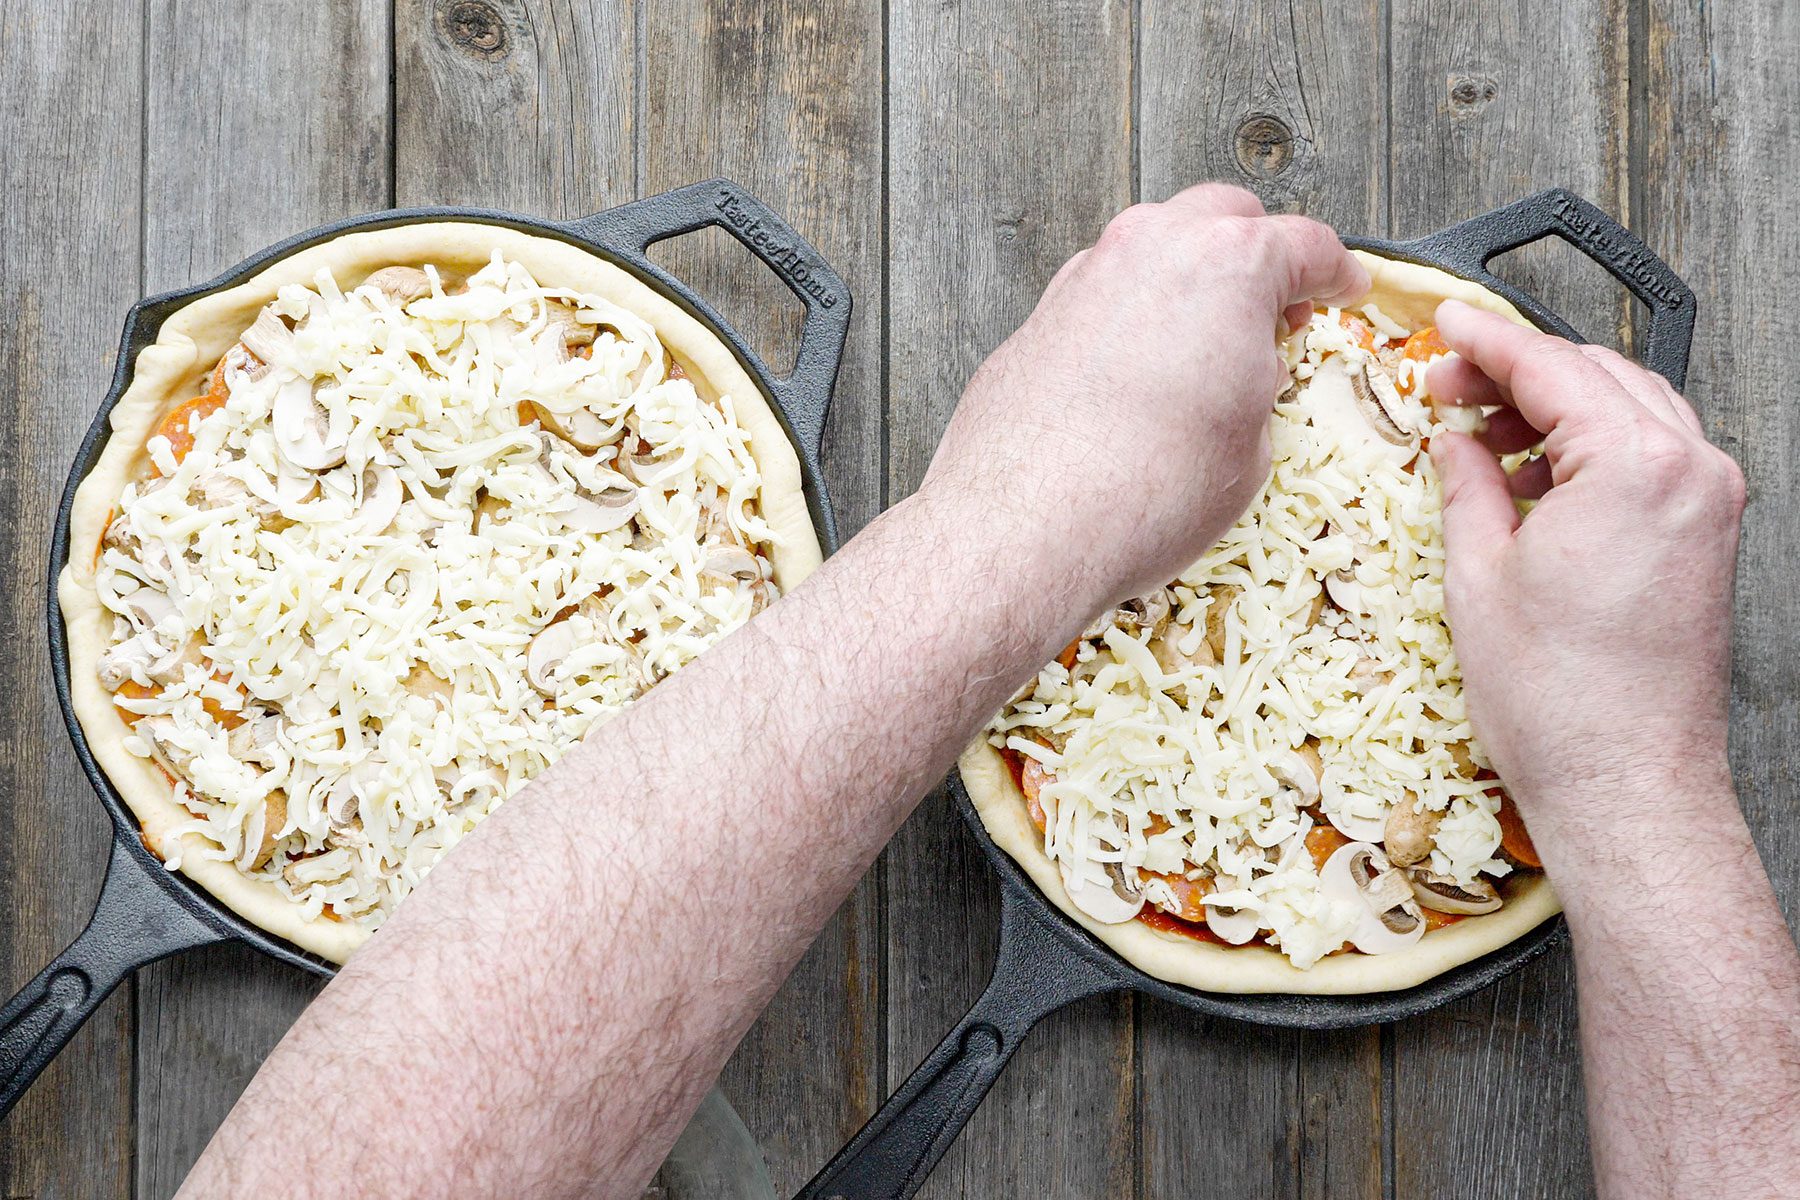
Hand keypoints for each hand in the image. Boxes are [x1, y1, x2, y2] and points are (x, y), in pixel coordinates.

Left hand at [919, 184, 1366, 608]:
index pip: (1305, 244)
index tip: (1343, 289)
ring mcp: (1084, 277)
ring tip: (1203, 349)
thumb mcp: (1249, 448)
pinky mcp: (1036, 319)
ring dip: (1185, 282)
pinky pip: (1100, 298)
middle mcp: (1150, 249)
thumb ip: (1255, 388)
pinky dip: (1130, 319)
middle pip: (1221, 219)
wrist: (1026, 528)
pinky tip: (1139, 375)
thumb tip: (1241, 381)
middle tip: (1277, 314)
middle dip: (1256, 255)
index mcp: (1228, 263)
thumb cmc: (1145, 492)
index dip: (1336, 272)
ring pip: (1151, 250)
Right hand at [1427, 299, 1745, 851]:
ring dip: (1553, 409)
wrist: (1625, 784)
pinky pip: (1648, 456)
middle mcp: (1691, 472)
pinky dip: (1588, 449)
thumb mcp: (1478, 578)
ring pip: (1627, 409)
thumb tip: (1452, 442)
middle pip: (1596, 376)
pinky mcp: (1707, 536)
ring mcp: (1709, 504)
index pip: (1551, 368)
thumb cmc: (1561, 703)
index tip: (1443, 323)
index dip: (1485, 340)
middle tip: (1442, 388)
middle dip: (1515, 374)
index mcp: (1635, 467)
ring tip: (1478, 435)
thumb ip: (1465, 486)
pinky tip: (1528, 478)